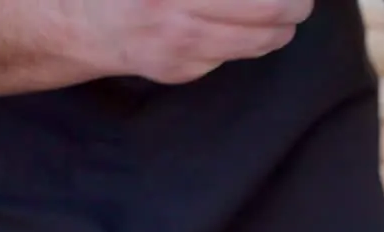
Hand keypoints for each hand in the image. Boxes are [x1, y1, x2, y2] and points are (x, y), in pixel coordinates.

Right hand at [72, 0, 313, 83]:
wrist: (82, 24)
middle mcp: (178, 15)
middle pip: (270, 12)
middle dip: (296, 5)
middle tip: (301, 1)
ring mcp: (182, 49)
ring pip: (261, 41)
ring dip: (281, 27)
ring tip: (284, 13)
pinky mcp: (183, 72)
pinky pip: (234, 55)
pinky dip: (248, 41)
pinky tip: (241, 27)